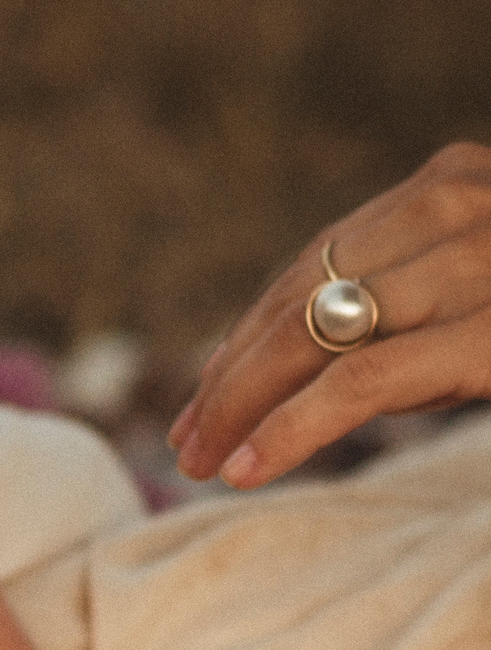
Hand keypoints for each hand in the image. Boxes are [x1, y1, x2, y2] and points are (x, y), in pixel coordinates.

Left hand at [171, 141, 490, 488]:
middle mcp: (457, 207)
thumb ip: (391, 310)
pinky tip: (248, 464)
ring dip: (241, 405)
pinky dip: (292, 426)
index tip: (202, 397)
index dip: (243, 337)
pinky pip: (361, 379)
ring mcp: (476, 262)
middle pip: (300, 298)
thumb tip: (265, 378)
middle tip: (188, 442)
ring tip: (203, 460)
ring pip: (313, 335)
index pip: (312, 265)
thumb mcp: (472, 294)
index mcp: (445, 185)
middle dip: (230, 377)